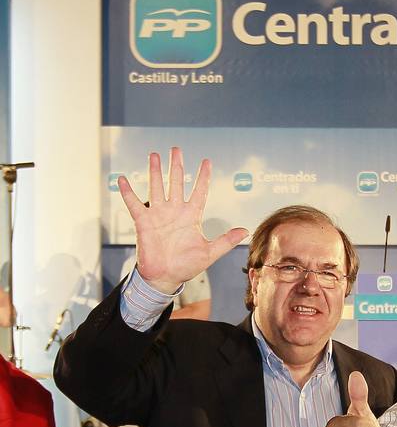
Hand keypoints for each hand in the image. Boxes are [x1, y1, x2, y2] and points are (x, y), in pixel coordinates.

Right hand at [118, 147, 248, 293]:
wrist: (165, 277)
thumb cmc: (186, 266)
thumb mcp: (209, 253)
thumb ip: (226, 241)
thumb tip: (245, 231)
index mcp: (191, 216)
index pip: (199, 191)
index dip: (204, 177)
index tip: (207, 161)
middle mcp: (175, 211)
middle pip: (177, 182)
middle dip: (176, 166)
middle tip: (176, 149)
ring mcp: (158, 214)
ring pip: (157, 187)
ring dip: (155, 171)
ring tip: (154, 155)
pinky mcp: (143, 222)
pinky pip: (134, 204)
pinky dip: (127, 192)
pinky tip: (122, 179)